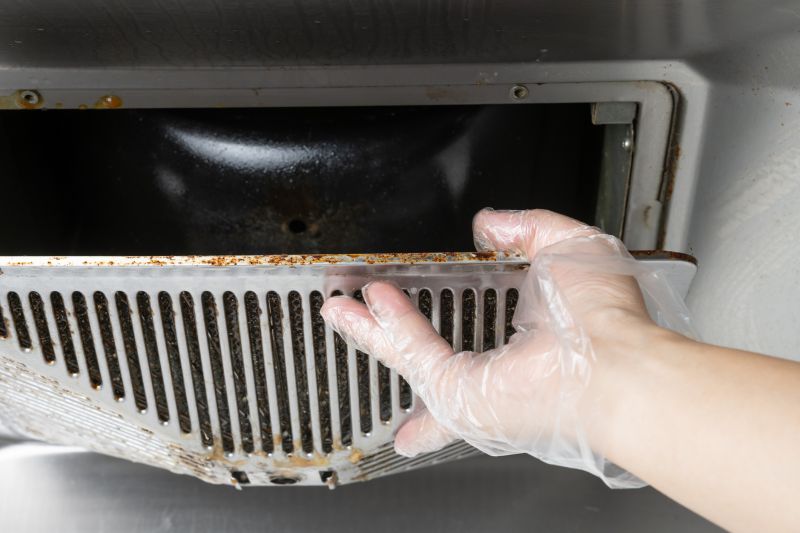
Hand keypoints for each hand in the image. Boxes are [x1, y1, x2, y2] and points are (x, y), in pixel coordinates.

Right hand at [321, 209, 691, 487]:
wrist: (616, 363)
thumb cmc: (608, 318)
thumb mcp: (569, 247)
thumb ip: (528, 227)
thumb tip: (489, 224)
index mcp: (525, 337)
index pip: (475, 329)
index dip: (454, 318)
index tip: (419, 310)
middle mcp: (498, 369)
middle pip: (428, 354)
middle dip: (386, 335)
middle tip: (355, 314)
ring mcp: (478, 387)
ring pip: (410, 360)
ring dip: (372, 332)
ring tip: (339, 308)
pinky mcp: (462, 397)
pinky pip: (417, 359)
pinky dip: (391, 329)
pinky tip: (371, 301)